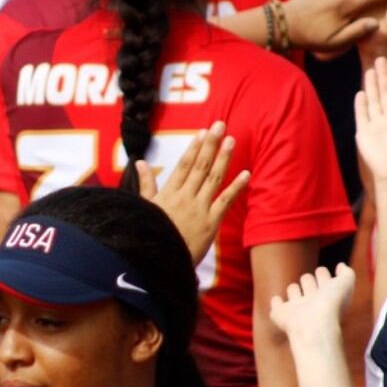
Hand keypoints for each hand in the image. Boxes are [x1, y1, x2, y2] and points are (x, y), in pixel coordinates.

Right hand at [137, 120, 249, 264]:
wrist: (157, 262)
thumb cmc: (149, 235)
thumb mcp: (144, 208)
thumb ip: (146, 184)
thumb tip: (140, 162)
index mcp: (169, 193)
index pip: (184, 165)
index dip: (194, 147)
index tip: (202, 132)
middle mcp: (185, 197)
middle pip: (200, 166)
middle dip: (210, 144)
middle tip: (220, 125)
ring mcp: (199, 209)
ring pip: (213, 178)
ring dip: (223, 158)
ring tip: (231, 140)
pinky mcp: (210, 223)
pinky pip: (225, 201)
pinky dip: (236, 187)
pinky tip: (246, 174)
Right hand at [269, 263, 355, 342]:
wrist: (314, 326)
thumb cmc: (331, 305)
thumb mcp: (345, 284)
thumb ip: (346, 273)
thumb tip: (341, 266)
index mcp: (326, 295)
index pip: (322, 276)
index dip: (322, 274)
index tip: (324, 276)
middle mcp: (311, 302)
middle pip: (307, 281)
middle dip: (308, 281)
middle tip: (311, 287)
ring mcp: (296, 309)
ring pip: (293, 291)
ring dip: (294, 289)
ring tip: (297, 294)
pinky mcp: (281, 315)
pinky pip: (276, 306)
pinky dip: (276, 303)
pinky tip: (278, 301)